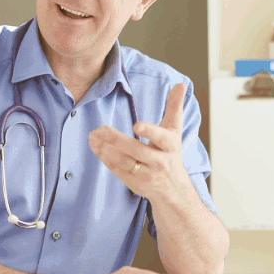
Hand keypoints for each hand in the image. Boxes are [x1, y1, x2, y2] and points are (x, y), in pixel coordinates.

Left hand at [88, 82, 190, 202]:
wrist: (173, 189)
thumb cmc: (170, 153)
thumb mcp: (175, 131)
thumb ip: (175, 107)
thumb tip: (180, 84)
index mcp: (170, 146)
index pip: (161, 138)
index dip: (150, 131)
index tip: (136, 125)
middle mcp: (159, 161)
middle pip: (137, 150)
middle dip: (116, 140)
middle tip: (100, 128)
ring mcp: (146, 174)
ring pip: (124, 161)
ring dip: (106, 149)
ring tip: (93, 136)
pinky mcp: (134, 183)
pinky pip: (117, 170)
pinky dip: (104, 158)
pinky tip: (95, 146)